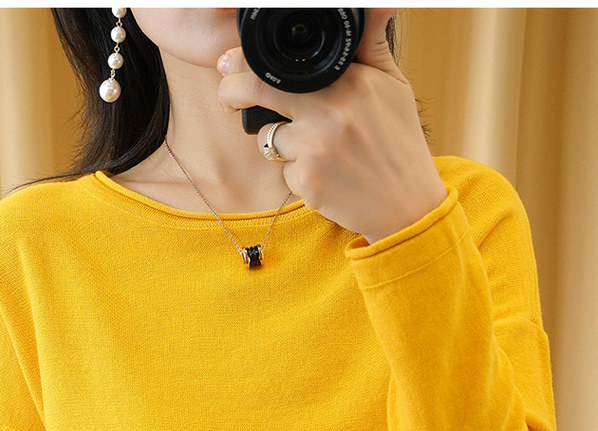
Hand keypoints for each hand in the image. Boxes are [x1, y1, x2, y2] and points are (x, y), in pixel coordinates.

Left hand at [217, 9, 446, 243]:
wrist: (407, 205)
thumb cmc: (400, 144)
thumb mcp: (394, 87)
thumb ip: (372, 46)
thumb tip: (378, 5)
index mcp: (350, 81)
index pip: (283, 65)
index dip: (246, 63)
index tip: (230, 65)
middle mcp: (329, 110)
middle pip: (257, 90)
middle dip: (232, 92)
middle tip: (227, 98)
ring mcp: (315, 147)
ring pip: (269, 136)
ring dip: (282, 143)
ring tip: (320, 151)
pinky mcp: (307, 180)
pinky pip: (284, 170)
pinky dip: (298, 174)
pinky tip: (327, 177)